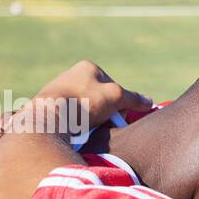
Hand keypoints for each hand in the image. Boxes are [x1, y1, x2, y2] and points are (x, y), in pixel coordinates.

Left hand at [5, 60, 150, 133]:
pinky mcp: (50, 107)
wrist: (49, 119)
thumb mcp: (116, 97)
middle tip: (106, 125)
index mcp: (87, 67)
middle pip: (100, 97)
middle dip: (106, 112)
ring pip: (87, 108)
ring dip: (93, 120)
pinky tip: (77, 131)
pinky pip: (73, 117)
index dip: (120, 102)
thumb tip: (149, 101)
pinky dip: (78, 125)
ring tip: (90, 130)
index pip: (113, 85)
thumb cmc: (83, 103)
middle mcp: (71, 75)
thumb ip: (133, 98)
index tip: (119, 115)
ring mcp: (59, 91)